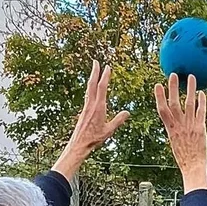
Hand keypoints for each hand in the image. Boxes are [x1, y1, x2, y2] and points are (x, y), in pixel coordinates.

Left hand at [52, 61, 129, 182]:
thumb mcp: (109, 131)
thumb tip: (127, 112)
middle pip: (92, 84)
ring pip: (89, 89)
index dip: (105, 76)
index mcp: (98, 107)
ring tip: (94, 71)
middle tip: (96, 61)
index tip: (107, 67)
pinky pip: (87, 95)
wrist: (79, 144)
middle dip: (95, 72)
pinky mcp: (83, 111)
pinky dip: (90, 88)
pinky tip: (91, 89)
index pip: (102, 88)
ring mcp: (86, 107)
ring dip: (92, 78)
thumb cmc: (94, 139)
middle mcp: (91, 105)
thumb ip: (118, 120)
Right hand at [154, 74, 206, 193]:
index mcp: (171, 130)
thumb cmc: (184, 159)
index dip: (159, 97)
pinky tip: (202, 93)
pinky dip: (201, 102)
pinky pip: (201, 112)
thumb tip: (174, 122)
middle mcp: (180, 126)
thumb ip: (175, 130)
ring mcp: (190, 126)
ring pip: (189, 104)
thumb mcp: (175, 144)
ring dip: (190, 89)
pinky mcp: (201, 128)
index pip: (162, 110)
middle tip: (173, 74)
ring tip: (191, 77)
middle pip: (174, 103)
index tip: (157, 85)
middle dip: (173, 88)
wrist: (193, 168)